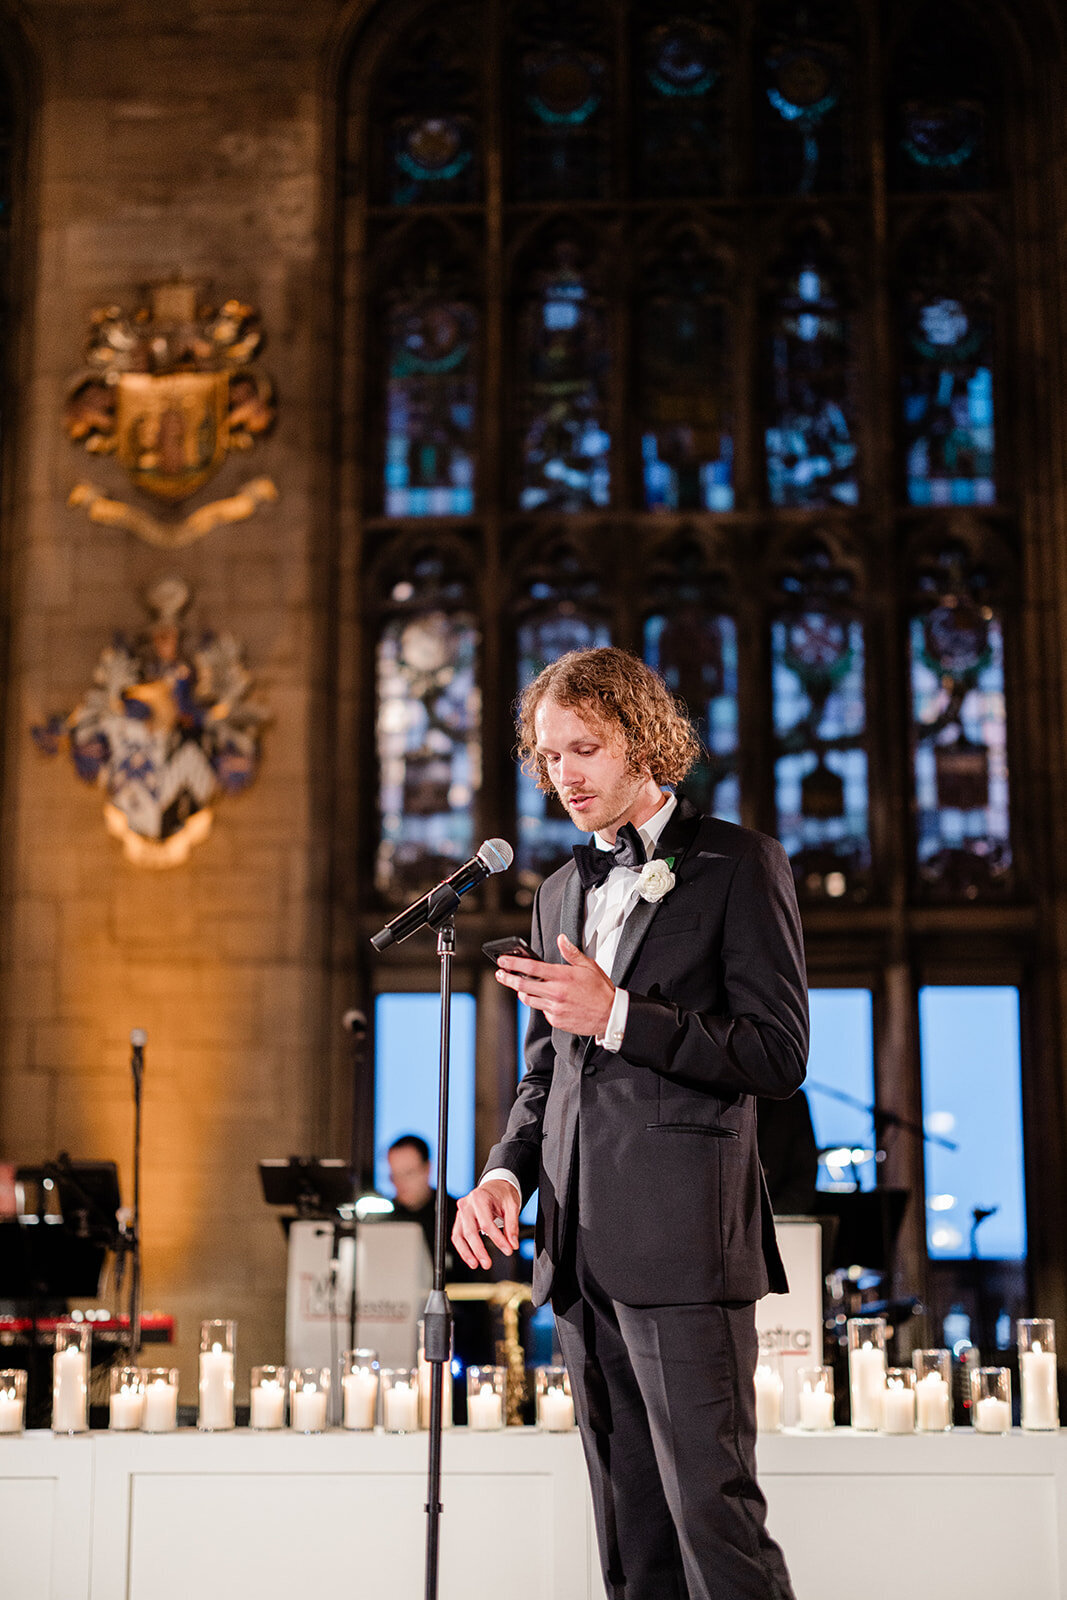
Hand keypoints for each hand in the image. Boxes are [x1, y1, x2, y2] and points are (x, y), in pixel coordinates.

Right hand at [452, 1178, 520, 1270]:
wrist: (495, 1186)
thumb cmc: (502, 1195)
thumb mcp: (512, 1206)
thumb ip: (512, 1225)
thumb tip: (513, 1244)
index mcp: (479, 1198)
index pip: (486, 1224)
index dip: (497, 1239)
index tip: (508, 1250)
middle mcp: (466, 1205)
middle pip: (470, 1231)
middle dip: (479, 1250)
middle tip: (488, 1263)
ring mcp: (461, 1212)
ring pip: (459, 1236)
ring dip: (467, 1253)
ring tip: (476, 1264)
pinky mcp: (459, 1220)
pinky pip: (457, 1236)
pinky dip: (463, 1249)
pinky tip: (471, 1258)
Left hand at [495, 933, 614, 1036]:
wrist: (610, 1015)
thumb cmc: (600, 990)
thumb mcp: (588, 966)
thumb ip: (571, 953)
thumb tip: (561, 939)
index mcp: (562, 976)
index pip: (531, 967)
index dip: (513, 963)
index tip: (502, 960)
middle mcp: (555, 992)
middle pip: (522, 985)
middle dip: (507, 978)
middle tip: (500, 974)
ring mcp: (554, 1008)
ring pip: (529, 999)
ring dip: (521, 992)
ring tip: (519, 986)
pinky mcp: (556, 1020)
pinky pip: (542, 1010)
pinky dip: (540, 1004)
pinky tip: (545, 999)